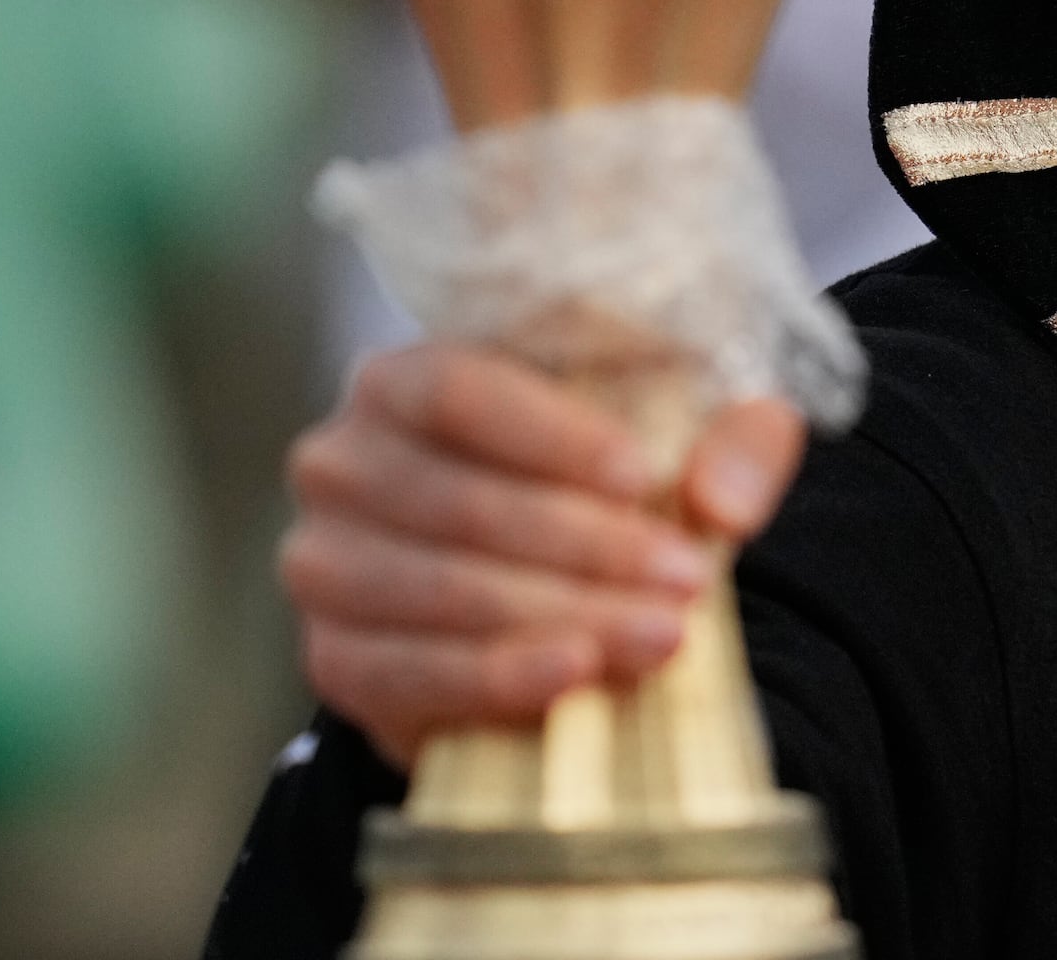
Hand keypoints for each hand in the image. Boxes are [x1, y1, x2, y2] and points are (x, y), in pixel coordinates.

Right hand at [280, 342, 807, 764]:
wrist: (549, 582)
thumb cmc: (606, 478)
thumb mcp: (687, 426)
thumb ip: (732, 437)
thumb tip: (724, 501)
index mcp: (405, 378)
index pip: (459, 392)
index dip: (551, 437)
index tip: (644, 478)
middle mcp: (342, 462)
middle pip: (459, 503)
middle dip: (585, 549)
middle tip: (683, 581)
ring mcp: (324, 564)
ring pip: (440, 590)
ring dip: (558, 617)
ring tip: (659, 635)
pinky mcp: (334, 658)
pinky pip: (406, 673)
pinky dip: (496, 678)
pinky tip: (573, 676)